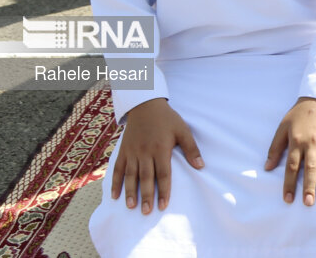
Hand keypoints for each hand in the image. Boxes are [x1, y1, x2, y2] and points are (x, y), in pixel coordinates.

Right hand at [110, 98, 203, 214]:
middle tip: (146, 212)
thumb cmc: (167, 119)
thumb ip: (191, 148)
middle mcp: (144, 152)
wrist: (145, 104)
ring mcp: (132, 152)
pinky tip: (115, 196)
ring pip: (130, 175)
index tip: (163, 205)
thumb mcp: (182, 130)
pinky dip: (115, 183)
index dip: (163, 190)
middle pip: (145, 178)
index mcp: (160, 149)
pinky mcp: (123, 151)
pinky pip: (117, 169)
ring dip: (130, 192)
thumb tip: (200, 166)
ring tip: (131, 207)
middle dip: (146, 196)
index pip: (163, 174)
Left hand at [264, 98, 315, 205]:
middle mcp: (312, 143)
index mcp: (297, 141)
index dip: (290, 184)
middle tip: (308, 203)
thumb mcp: (283, 127)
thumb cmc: (299, 113)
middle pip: (311, 168)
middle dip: (309, 186)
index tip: (288, 199)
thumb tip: (268, 168)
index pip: (292, 166)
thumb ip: (275, 148)